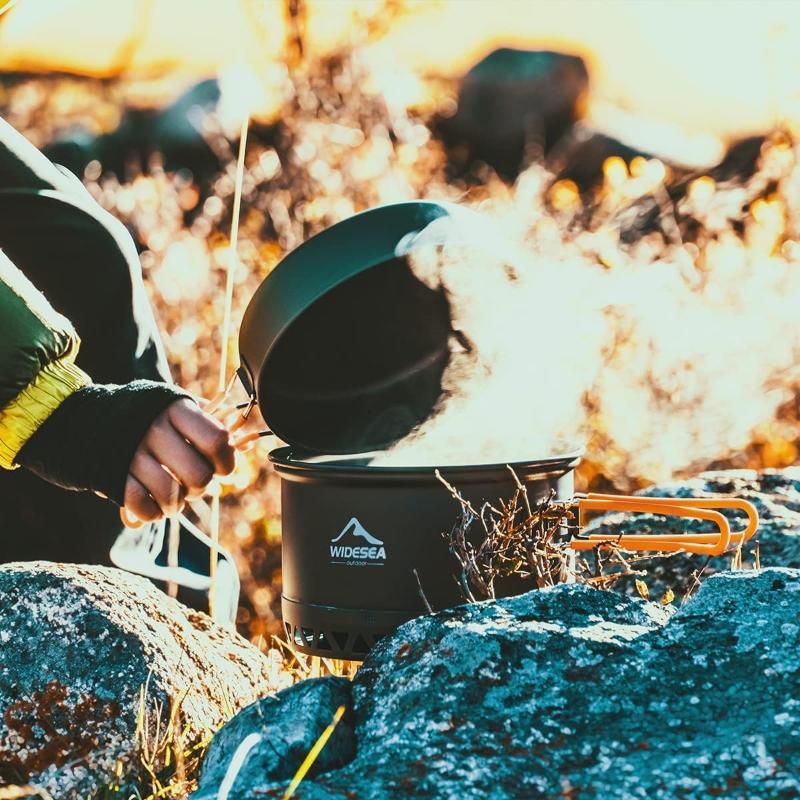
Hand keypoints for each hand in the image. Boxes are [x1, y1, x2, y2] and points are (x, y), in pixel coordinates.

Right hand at [122, 399, 234, 522]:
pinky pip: (142, 507)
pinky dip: (152, 513)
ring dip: (177, 505)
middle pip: (197, 475)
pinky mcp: (113, 475)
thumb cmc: (152, 417)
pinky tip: (154, 505)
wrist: (91, 420)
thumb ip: (209, 426)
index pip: (217, 441)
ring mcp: (132, 453)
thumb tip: (246, 444)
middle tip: (195, 483)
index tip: (223, 467)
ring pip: (170, 496)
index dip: (227, 461)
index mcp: (176, 409)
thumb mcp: (178, 408)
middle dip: (202, 487)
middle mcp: (154, 429)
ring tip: (174, 499)